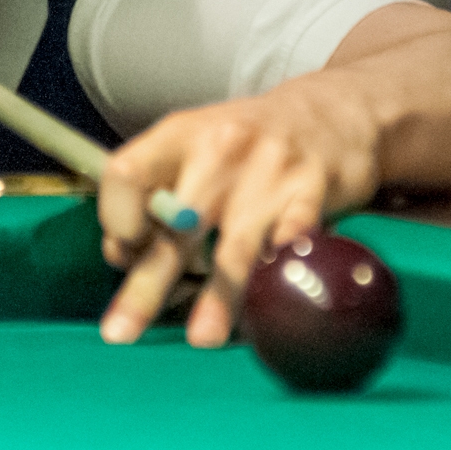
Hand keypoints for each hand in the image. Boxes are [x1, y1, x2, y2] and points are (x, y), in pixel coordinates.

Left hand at [96, 78, 385, 348]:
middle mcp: (220, 149)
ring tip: (203, 339)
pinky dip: (281, 268)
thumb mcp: (195, 148)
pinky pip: (294, 240)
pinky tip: (273, 293)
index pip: (125, 173)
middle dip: (146, 286)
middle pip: (173, 226)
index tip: (126, 252)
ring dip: (217, 297)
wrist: (334, 110)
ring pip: (235, 247)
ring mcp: (269, 170)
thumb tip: (122, 256)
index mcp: (180, 135)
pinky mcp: (314, 190)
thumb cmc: (249, 143)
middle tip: (121, 333)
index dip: (116, 218)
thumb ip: (158, 196)